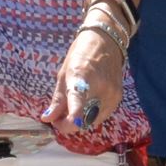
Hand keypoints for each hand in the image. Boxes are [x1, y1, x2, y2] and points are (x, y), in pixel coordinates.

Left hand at [44, 22, 125, 143]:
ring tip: (69, 111)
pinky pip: (100, 115)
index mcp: (81, 75)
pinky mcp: (118, 98)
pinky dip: (89, 115)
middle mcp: (100, 86)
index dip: (75, 112)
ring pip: (91, 120)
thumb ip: (57, 100)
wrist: (107, 41)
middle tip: (56, 118)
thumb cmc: (81, 55)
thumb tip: (47, 119)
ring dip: (79, 121)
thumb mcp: (63, 74)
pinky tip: (84, 105)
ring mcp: (111, 93)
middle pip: (83, 118)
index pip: (78, 97)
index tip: (71, 121)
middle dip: (68, 124)